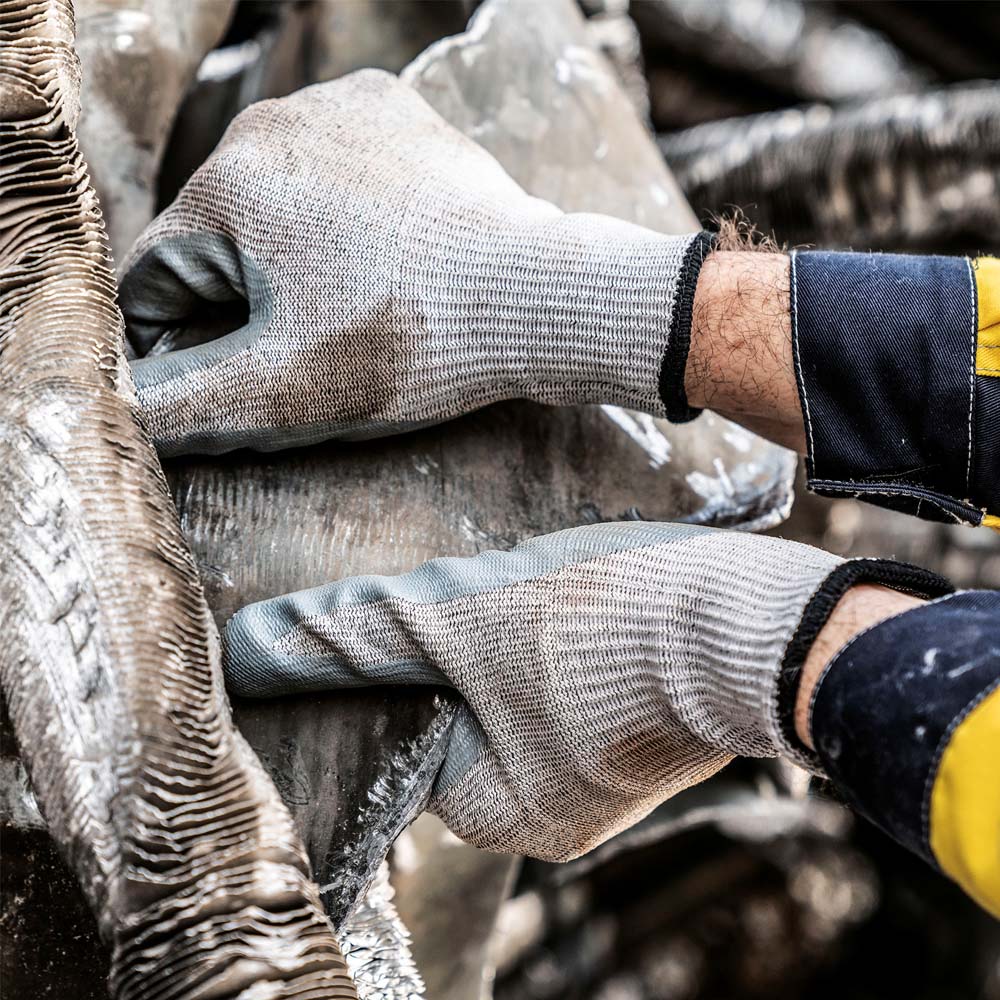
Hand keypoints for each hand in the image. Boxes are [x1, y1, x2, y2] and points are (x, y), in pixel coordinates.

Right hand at [120, 69, 708, 455]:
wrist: (535, 296)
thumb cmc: (411, 342)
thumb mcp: (280, 391)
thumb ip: (183, 406)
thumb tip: (126, 412)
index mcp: (229, 182)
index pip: (160, 279)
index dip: (181, 344)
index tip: (228, 383)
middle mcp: (274, 122)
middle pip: (221, 240)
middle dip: (244, 303)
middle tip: (305, 355)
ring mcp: (341, 107)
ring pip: (280, 206)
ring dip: (295, 262)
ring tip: (352, 311)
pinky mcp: (395, 112)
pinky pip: (339, 175)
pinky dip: (346, 219)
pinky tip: (382, 259)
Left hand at [222, 521, 846, 860]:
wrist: (763, 625)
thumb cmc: (609, 631)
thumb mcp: (463, 621)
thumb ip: (354, 636)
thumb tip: (247, 648)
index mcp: (494, 809)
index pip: (404, 733)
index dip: (391, 664)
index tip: (402, 612)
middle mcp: (548, 814)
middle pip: (462, 713)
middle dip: (456, 646)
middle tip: (480, 588)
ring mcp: (605, 778)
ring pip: (517, 696)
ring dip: (509, 637)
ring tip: (535, 586)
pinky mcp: (646, 735)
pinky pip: (572, 690)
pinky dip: (559, 647)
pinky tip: (578, 605)